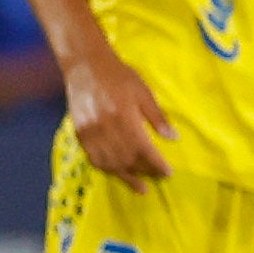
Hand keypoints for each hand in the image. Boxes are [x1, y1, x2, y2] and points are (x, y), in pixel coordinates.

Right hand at [64, 47, 175, 182]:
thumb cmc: (119, 76)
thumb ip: (157, 117)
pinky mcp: (79, 133)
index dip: (155, 165)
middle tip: (157, 179)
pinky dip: (106, 169)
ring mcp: (90, 132)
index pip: (142, 150)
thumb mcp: (143, 92)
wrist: (85, 66)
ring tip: (140, 185)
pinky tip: (117, 173)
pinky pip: (93, 158)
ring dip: (126, 176)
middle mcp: (105, 128)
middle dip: (144, 172)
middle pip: (126, 159)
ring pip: (109, 163)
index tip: (167, 173)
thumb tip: (173, 138)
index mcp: (123, 117)